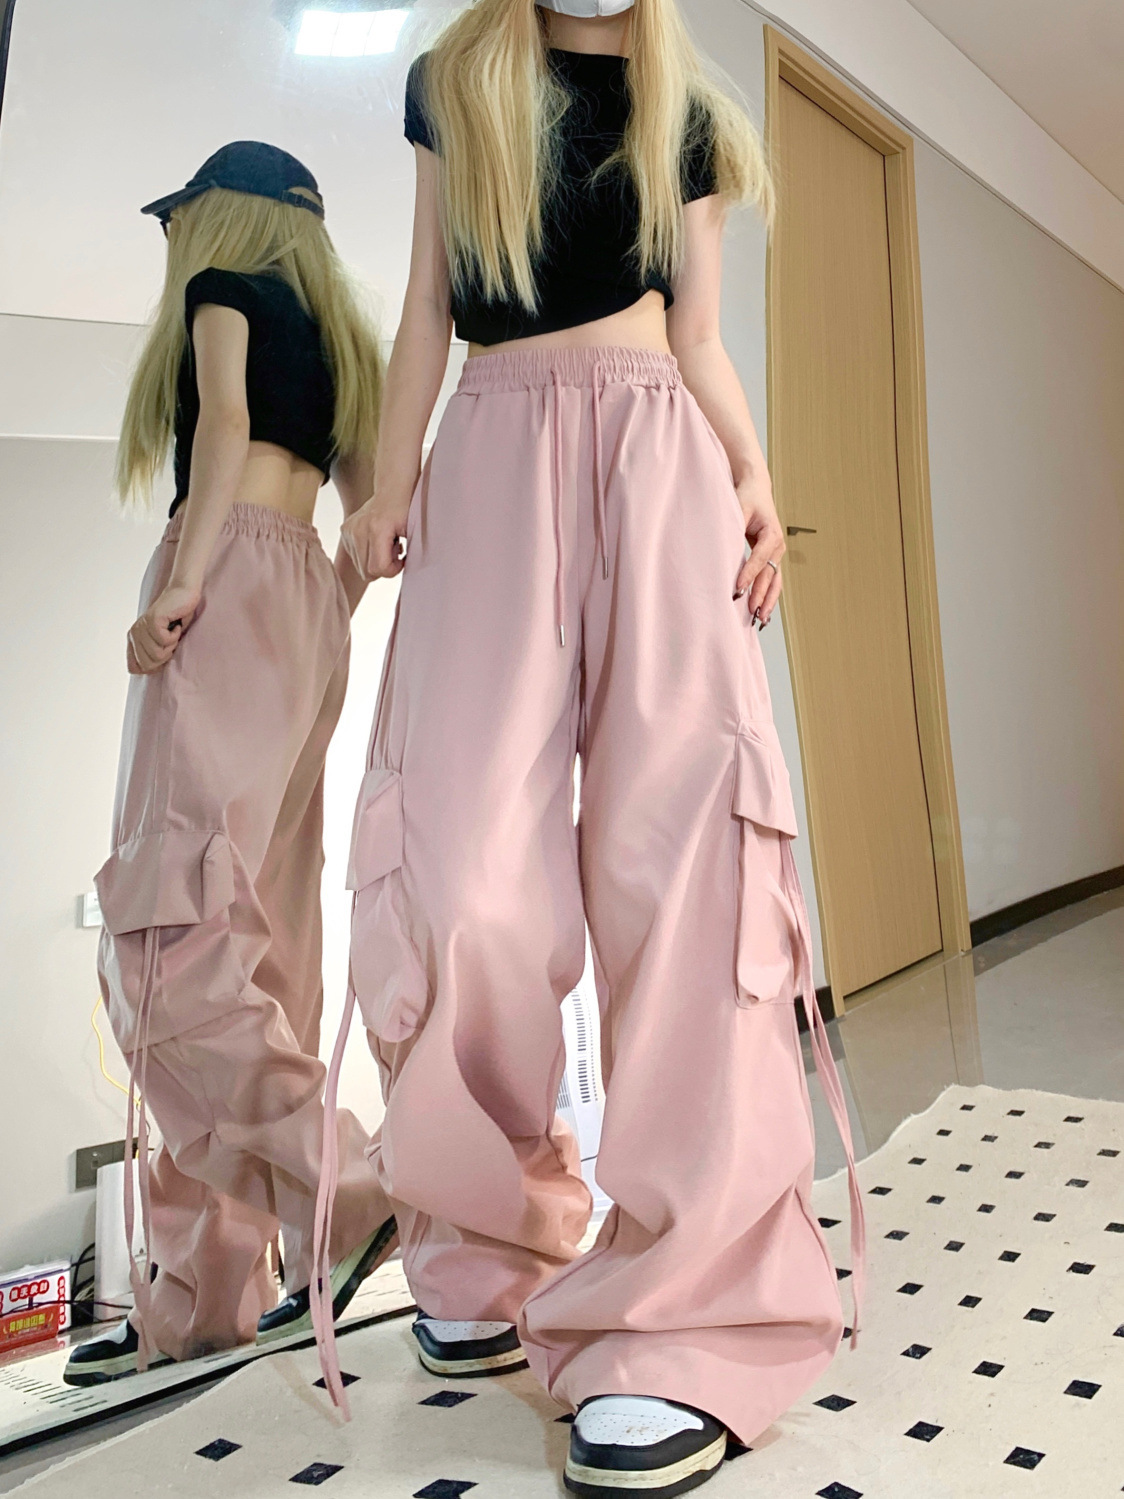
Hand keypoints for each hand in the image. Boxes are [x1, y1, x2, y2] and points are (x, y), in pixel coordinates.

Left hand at [127, 582, 200, 673]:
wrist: (184, 594)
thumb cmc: (177, 618)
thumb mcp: (164, 642)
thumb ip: (153, 656)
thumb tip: (145, 671)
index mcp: (133, 639)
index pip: (134, 668)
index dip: (153, 667)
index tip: (164, 651)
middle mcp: (134, 633)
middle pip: (148, 664)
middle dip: (165, 655)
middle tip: (171, 639)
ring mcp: (142, 626)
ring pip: (157, 654)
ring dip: (172, 644)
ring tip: (173, 630)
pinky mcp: (152, 620)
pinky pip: (165, 640)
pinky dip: (175, 635)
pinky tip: (176, 624)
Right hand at [341, 494, 408, 581]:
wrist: (393, 489)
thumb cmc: (406, 510)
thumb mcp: (414, 532)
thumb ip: (411, 554)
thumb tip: (410, 573)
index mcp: (377, 529)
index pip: (377, 569)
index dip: (392, 570)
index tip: (402, 558)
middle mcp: (358, 529)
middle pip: (366, 572)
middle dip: (384, 568)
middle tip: (395, 552)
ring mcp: (349, 529)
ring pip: (360, 567)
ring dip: (375, 561)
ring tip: (386, 544)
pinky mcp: (345, 530)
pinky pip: (355, 557)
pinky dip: (367, 555)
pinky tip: (377, 541)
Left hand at [733, 475, 784, 628]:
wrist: (756, 489)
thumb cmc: (747, 497)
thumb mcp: (739, 507)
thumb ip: (735, 525)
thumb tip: (726, 545)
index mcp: (771, 534)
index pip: (759, 558)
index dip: (749, 574)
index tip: (738, 589)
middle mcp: (777, 546)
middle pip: (769, 575)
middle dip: (760, 595)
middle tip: (751, 613)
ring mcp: (776, 554)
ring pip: (774, 582)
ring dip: (768, 601)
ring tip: (761, 620)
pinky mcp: (771, 559)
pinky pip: (771, 581)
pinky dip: (767, 596)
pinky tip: (762, 611)